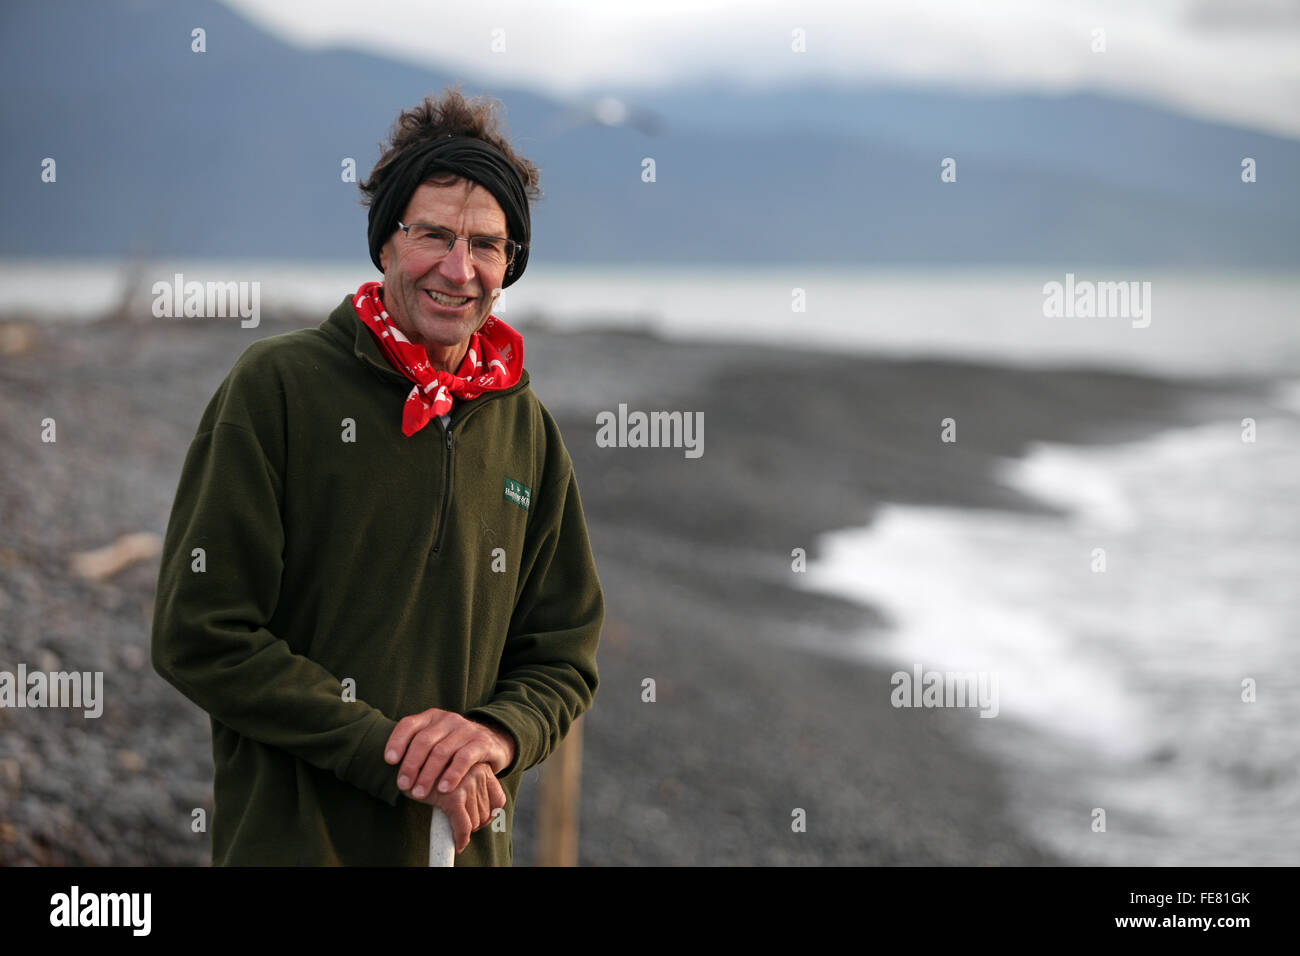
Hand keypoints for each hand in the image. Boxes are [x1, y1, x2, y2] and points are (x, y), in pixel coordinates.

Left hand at [384, 707, 515, 800]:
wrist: (492, 743)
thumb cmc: (454, 748)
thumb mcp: (436, 741)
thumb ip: (417, 749)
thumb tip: (390, 769)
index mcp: (431, 717)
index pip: (409, 724)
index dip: (397, 741)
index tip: (389, 761)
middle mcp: (447, 720)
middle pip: (424, 740)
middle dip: (411, 765)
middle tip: (403, 786)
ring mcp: (465, 729)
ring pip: (442, 751)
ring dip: (428, 775)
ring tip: (419, 794)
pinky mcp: (481, 742)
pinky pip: (464, 758)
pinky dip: (452, 774)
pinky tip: (443, 789)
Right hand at [407, 761, 506, 852]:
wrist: (409, 765)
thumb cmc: (432, 772)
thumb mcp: (459, 774)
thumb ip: (473, 787)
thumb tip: (490, 817)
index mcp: (482, 768)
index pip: (498, 801)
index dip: (489, 816)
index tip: (476, 821)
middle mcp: (478, 773)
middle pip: (486, 813)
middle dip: (473, 823)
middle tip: (458, 824)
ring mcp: (467, 784)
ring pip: (475, 822)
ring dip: (464, 831)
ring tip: (451, 826)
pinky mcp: (453, 797)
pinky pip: (463, 827)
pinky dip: (460, 839)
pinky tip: (457, 844)